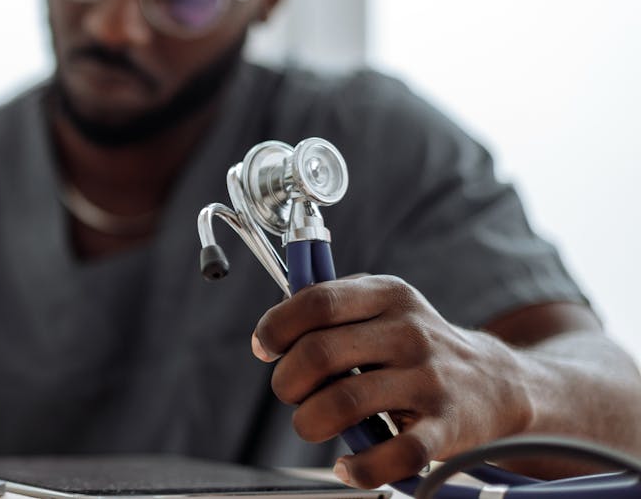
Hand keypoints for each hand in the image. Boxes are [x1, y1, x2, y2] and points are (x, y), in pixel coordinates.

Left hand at [251, 275, 530, 488]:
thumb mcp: (382, 306)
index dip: (277, 328)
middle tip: (292, 394)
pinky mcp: (447, 428)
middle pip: (319, 354)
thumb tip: (271, 334)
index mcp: (388, 295)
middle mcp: (410, 332)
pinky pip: (393, 455)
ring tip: (313, 425)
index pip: (316, 301)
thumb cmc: (414, 346)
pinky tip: (347, 466)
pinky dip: (358, 468)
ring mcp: (430, 380)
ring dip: (309, 423)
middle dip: (287, 382)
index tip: (265, 350)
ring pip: (343, 404)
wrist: (497, 384)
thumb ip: (330, 307)